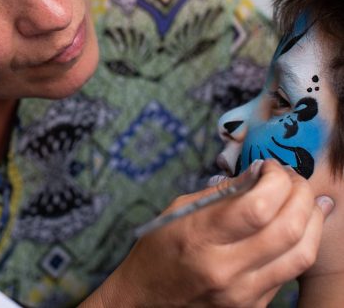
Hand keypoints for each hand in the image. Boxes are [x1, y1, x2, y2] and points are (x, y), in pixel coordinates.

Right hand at [82, 160, 332, 306]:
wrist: (147, 299)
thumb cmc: (158, 249)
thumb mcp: (179, 209)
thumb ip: (221, 193)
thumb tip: (257, 174)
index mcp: (200, 237)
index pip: (257, 207)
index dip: (275, 181)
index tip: (271, 167)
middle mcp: (226, 269)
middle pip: (287, 229)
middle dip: (300, 194)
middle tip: (293, 177)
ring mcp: (243, 293)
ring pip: (301, 254)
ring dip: (312, 219)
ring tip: (309, 198)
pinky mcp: (254, 306)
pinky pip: (289, 271)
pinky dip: (302, 242)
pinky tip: (300, 224)